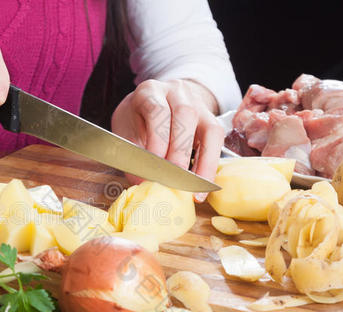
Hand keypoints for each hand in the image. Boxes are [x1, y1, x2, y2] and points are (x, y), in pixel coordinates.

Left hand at [111, 79, 223, 201]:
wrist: (154, 104)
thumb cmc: (137, 120)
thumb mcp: (126, 132)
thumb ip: (132, 155)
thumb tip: (143, 184)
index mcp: (150, 92)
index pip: (158, 110)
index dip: (158, 137)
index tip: (155, 163)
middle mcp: (178, 93)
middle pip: (186, 116)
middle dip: (180, 151)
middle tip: (172, 179)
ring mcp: (199, 106)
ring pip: (209, 128)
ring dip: (202, 161)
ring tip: (192, 188)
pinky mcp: (211, 121)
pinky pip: (217, 142)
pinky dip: (210, 165)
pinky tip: (201, 185)